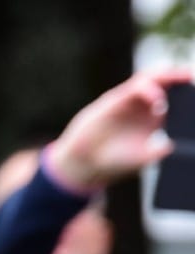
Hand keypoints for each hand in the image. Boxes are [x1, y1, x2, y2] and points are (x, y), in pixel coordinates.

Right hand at [50, 68, 192, 189]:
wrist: (85, 163)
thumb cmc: (114, 161)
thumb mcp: (143, 159)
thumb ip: (158, 152)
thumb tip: (172, 147)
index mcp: (154, 114)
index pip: (175, 93)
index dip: (187, 88)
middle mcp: (143, 102)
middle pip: (166, 80)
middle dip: (181, 75)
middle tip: (193, 78)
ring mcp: (129, 99)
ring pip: (151, 77)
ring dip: (168, 75)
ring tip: (183, 77)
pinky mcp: (114, 100)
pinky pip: (134, 88)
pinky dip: (148, 90)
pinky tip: (158, 100)